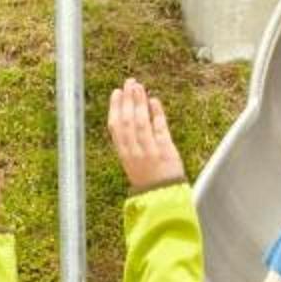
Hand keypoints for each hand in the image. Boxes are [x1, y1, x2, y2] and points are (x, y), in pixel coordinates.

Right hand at [106, 77, 186, 191]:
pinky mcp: (165, 152)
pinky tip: (154, 101)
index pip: (115, 127)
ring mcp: (149, 152)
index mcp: (124, 153)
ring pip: (141, 123)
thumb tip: (129, 113)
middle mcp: (134, 152)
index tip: (117, 92)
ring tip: (140, 87)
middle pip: (127, 122)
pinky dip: (156, 114)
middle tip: (130, 83)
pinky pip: (160, 129)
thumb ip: (130, 139)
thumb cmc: (147, 176)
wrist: (162, 198)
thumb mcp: (132, 159)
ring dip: (139, 103)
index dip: (115, 107)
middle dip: (128, 100)